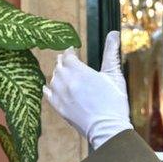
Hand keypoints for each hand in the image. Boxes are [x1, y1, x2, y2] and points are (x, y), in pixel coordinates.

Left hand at [44, 32, 132, 148]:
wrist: (108, 129)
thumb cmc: (114, 102)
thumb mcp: (114, 75)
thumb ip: (111, 52)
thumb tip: (114, 32)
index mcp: (80, 71)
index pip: (67, 55)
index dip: (70, 51)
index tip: (73, 50)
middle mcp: (66, 82)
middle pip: (59, 66)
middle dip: (63, 61)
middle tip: (66, 59)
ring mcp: (60, 96)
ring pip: (53, 79)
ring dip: (57, 74)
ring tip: (62, 72)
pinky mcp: (59, 108)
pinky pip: (47, 95)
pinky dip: (47, 88)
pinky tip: (47, 87)